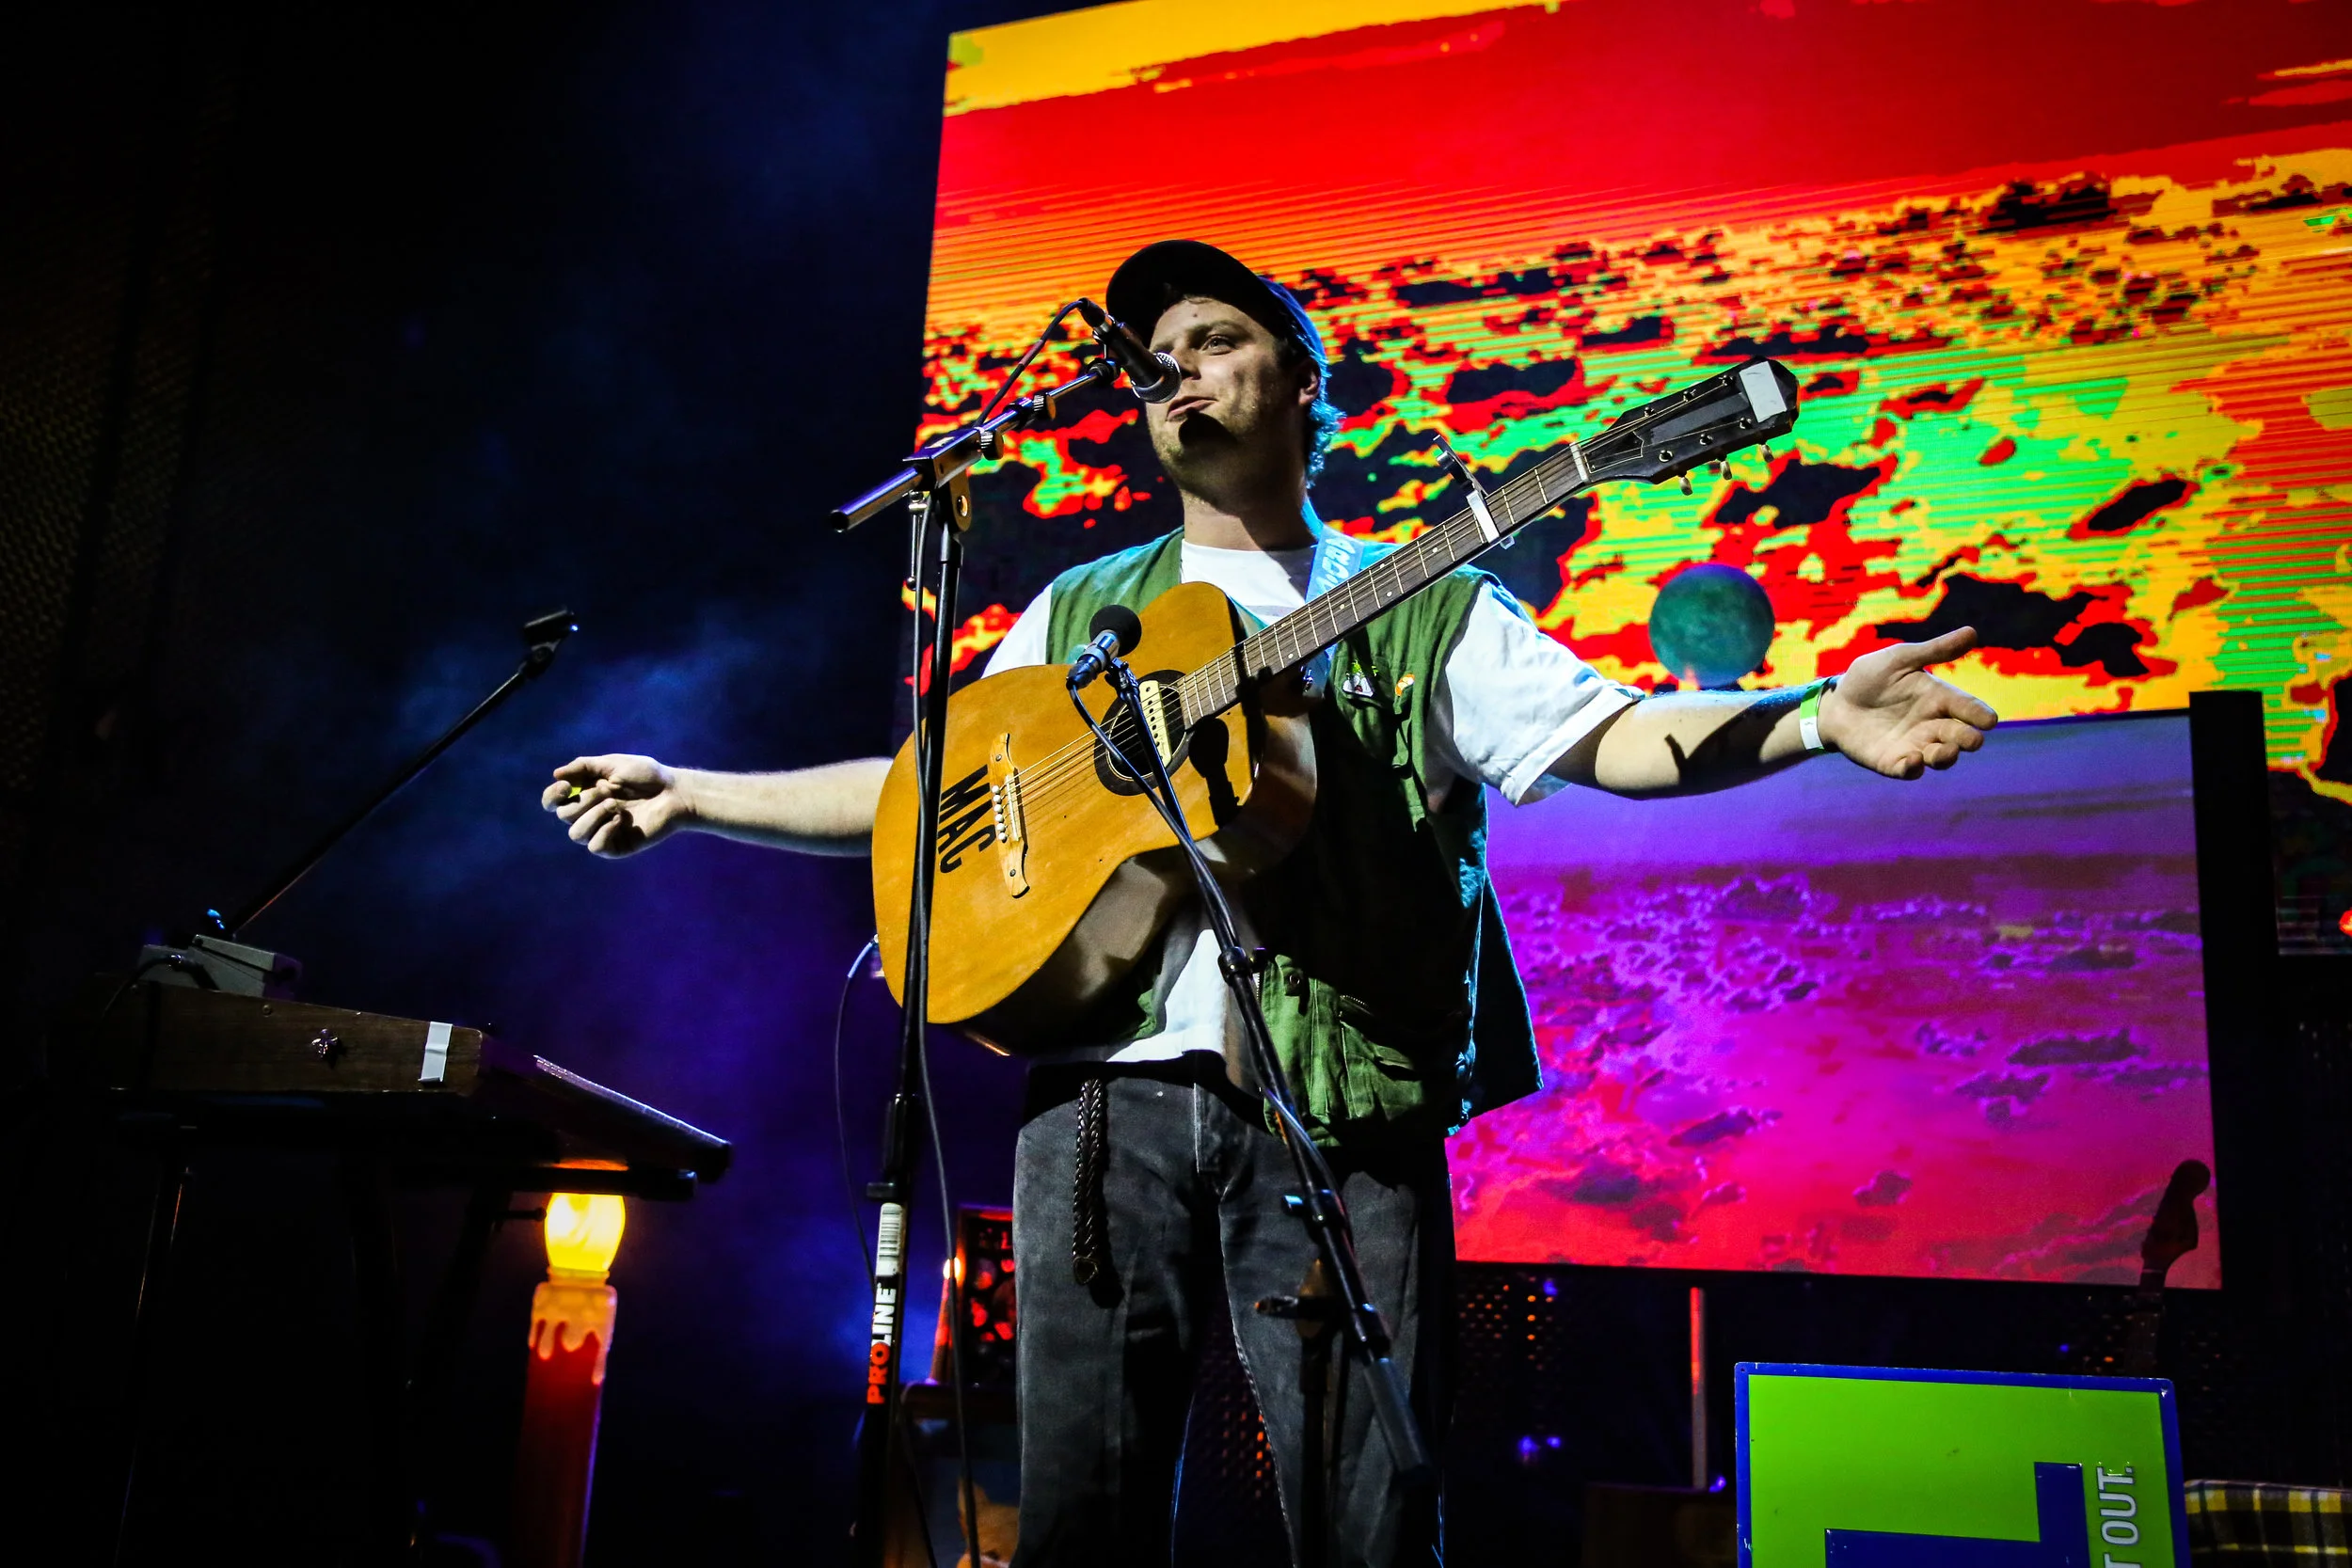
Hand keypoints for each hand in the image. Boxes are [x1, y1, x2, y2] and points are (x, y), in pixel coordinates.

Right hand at [542, 754, 692, 856]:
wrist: (675, 792)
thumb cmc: (647, 776)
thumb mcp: (613, 763)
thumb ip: (584, 766)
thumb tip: (556, 775)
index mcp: (585, 794)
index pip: (553, 802)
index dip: (552, 796)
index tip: (567, 786)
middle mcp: (590, 814)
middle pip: (564, 816)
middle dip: (584, 801)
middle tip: (609, 790)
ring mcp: (602, 831)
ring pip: (575, 834)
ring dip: (592, 816)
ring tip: (615, 805)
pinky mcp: (617, 846)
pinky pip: (595, 847)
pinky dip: (604, 832)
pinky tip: (622, 820)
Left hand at [1818, 627, 1998, 779]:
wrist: (1836, 701)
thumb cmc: (1871, 677)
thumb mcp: (1900, 659)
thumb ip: (1934, 651)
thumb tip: (1972, 632)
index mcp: (1939, 698)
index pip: (1967, 707)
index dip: (1979, 714)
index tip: (1989, 720)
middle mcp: (1933, 725)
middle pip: (1959, 736)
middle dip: (1967, 739)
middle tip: (1972, 740)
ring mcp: (1914, 745)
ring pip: (1940, 757)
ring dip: (1946, 757)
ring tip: (1947, 751)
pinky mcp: (1893, 762)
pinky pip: (1908, 770)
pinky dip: (1913, 768)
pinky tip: (1912, 761)